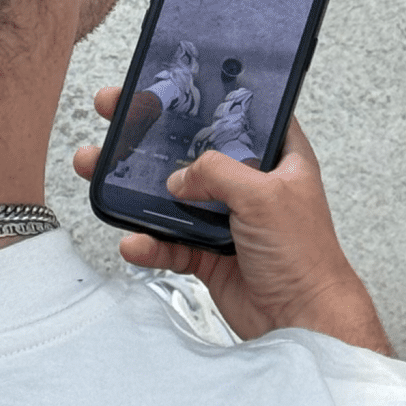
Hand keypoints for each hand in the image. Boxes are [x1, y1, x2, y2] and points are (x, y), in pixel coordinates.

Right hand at [72, 90, 390, 352]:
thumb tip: (179, 176)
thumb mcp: (265, 195)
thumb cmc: (307, 258)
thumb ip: (217, 172)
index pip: (239, 113)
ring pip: (171, 197)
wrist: (302, 323)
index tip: (169, 81)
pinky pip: (168, 242)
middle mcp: (251, 185)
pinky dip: (149, 243)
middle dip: (152, 135)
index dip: (206, 96)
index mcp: (277, 159)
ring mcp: (227, 220)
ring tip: (98, 169)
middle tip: (117, 114)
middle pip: (192, 150)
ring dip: (134, 189)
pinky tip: (135, 241)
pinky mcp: (209, 254)